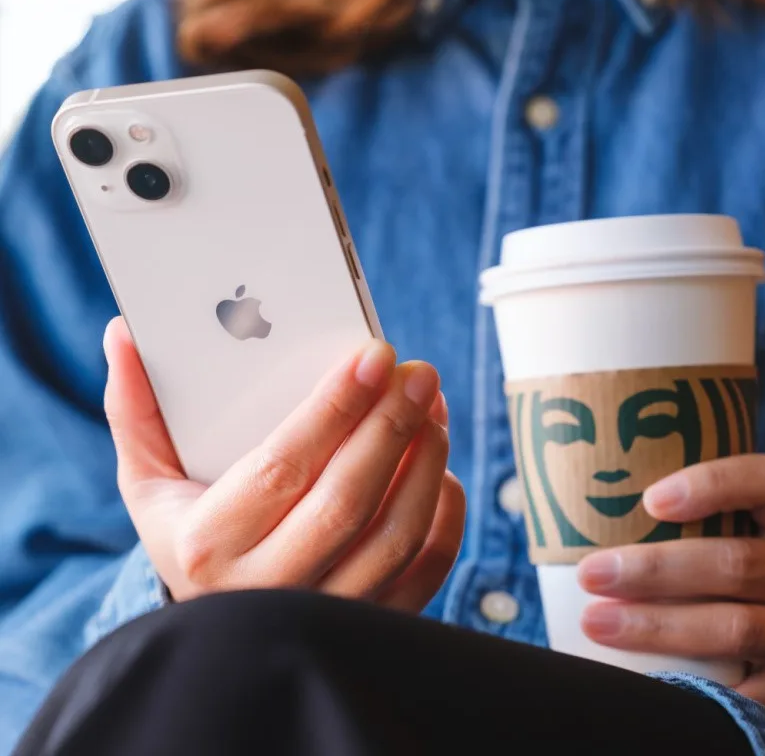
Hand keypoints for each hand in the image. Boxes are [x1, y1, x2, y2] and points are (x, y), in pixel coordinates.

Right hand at [103, 317, 464, 611]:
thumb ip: (136, 408)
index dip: (333, 408)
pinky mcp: (371, 622)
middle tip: (417, 373)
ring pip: (395, 536)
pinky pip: (425, 569)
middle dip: (390, 427)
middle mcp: (266, 590)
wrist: (219, 626)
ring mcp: (325, 614)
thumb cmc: (189, 532)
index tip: (372, 356)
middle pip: (345, 500)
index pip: (282, 468)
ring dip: (425, 463)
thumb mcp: (149, 479)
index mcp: (209, 545)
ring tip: (430, 409)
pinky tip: (440, 468)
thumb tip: (124, 333)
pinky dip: (445, 515)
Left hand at [577, 454, 764, 714]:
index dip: (713, 485)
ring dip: (657, 627)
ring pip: (737, 628)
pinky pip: (750, 692)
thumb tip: (586, 503)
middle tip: (591, 573)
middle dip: (655, 570)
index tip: (650, 500)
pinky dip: (693, 684)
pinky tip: (646, 679)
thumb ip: (690, 521)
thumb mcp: (740, 536)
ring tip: (596, 622)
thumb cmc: (737, 577)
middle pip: (737, 563)